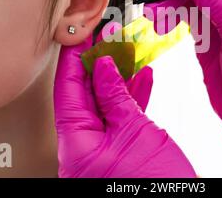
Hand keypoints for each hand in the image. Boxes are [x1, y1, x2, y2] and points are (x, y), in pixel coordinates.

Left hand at [53, 23, 195, 177]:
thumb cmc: (152, 185)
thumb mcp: (133, 131)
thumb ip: (116, 98)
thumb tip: (105, 68)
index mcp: (77, 144)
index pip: (69, 91)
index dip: (75, 61)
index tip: (81, 38)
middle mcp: (86, 145)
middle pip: (88, 93)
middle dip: (101, 64)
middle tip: (110, 39)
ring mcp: (106, 145)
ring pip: (108, 101)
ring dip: (120, 76)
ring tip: (129, 52)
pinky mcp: (124, 146)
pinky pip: (124, 114)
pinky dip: (134, 94)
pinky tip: (142, 77)